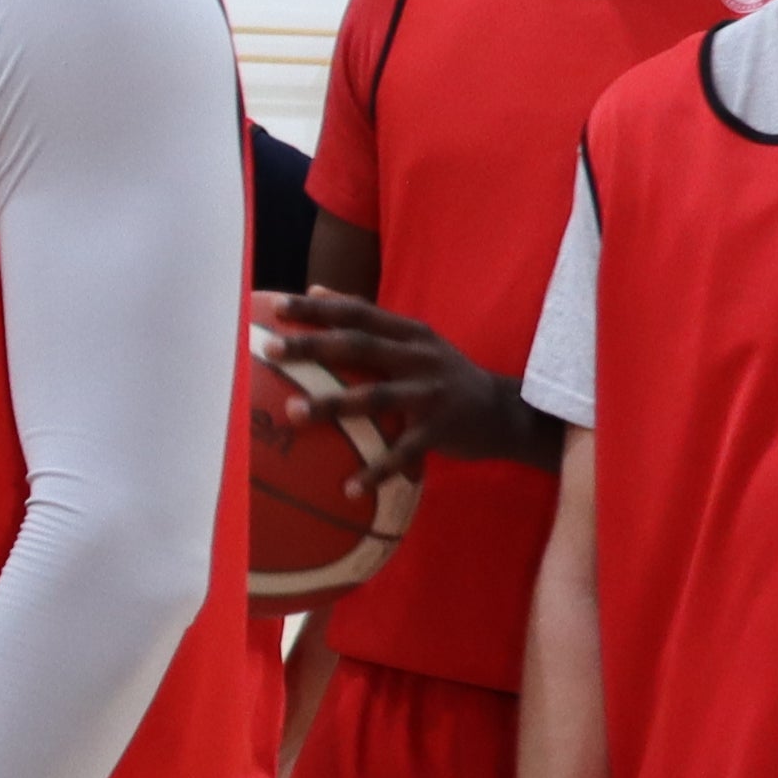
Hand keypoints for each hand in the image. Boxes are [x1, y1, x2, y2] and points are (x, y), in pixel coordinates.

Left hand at [268, 287, 530, 474]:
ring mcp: (431, 392)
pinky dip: (376, 471)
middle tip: (272, 349)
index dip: (319, 308)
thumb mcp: (413, 341)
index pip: (358, 311)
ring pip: (375, 396)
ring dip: (333, 404)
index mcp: (408, 333)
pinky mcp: (442, 429)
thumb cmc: (443, 376)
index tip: (277, 305)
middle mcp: (419, 356)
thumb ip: (368, 320)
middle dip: (314, 345)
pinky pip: (403, 453)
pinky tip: (348, 487)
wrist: (505, 412)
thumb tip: (315, 289)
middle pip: (360, 345)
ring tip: (293, 412)